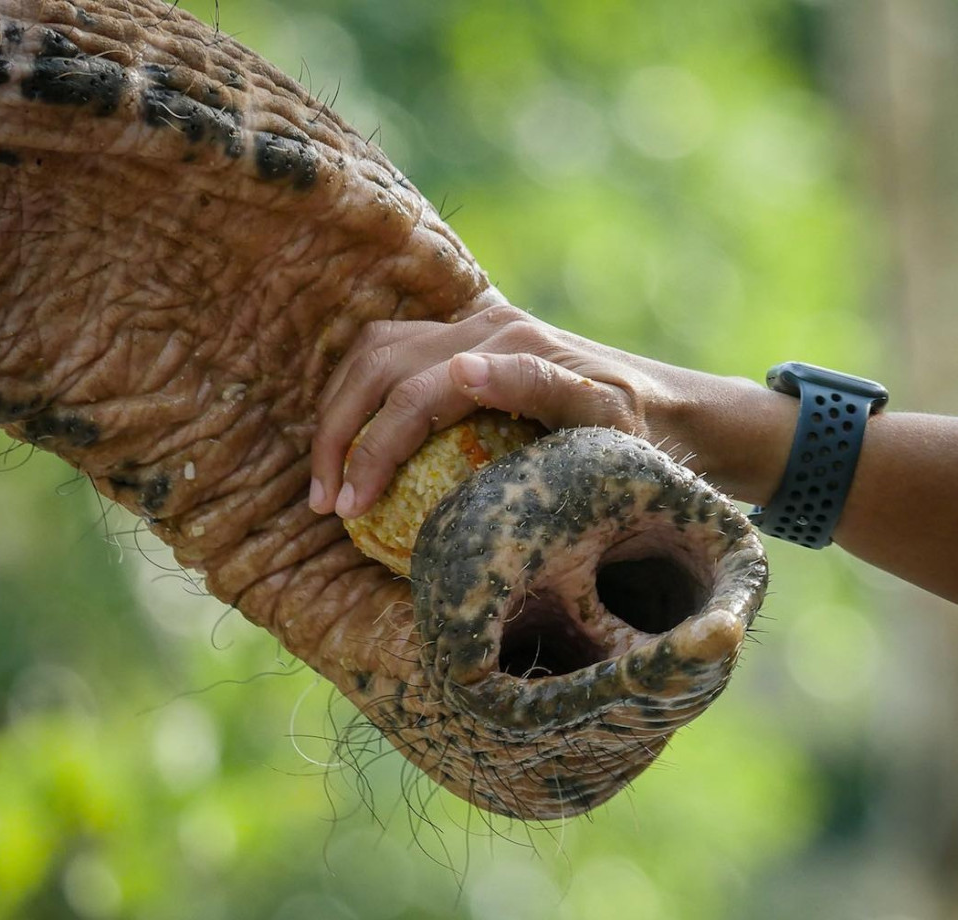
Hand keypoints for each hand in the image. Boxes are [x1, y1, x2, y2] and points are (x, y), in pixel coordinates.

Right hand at [309, 304, 677, 517]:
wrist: (675, 411)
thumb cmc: (644, 437)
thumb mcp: (609, 423)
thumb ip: (540, 390)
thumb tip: (460, 373)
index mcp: (513, 348)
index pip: (413, 396)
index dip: (371, 452)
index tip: (349, 509)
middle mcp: (486, 327)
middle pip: (378, 367)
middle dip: (338, 435)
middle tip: (326, 502)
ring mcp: (476, 327)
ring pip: (375, 352)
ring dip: (340, 410)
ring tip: (330, 476)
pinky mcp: (471, 337)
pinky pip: (395, 352)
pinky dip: (362, 391)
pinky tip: (358, 438)